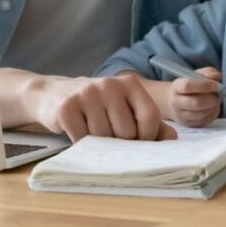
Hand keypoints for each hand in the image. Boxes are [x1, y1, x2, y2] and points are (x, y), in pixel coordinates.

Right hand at [34, 75, 176, 142]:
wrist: (53, 94)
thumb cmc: (97, 105)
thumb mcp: (124, 107)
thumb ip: (150, 122)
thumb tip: (172, 138)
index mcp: (129, 83)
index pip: (150, 117)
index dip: (146, 137)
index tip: (136, 140)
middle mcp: (109, 84)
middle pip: (127, 132)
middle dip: (119, 142)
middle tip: (108, 133)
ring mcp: (87, 94)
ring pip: (104, 138)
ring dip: (99, 143)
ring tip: (91, 130)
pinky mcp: (67, 108)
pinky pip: (82, 139)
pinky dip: (81, 142)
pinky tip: (77, 130)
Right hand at [166, 67, 222, 126]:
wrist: (175, 101)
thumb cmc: (189, 86)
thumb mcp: (196, 75)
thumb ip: (208, 73)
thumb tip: (217, 77)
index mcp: (176, 87)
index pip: (187, 86)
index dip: (204, 85)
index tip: (216, 85)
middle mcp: (176, 102)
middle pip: (196, 103)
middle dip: (212, 98)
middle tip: (219, 94)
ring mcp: (182, 116)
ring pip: (202, 113)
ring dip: (213, 106)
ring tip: (215, 99)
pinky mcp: (189, 124)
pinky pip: (205, 120)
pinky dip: (212, 113)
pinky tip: (212, 106)